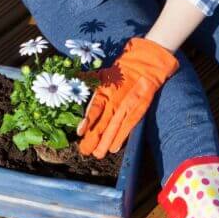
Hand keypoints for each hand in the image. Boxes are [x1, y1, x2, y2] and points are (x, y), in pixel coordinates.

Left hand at [78, 37, 178, 157]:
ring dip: (106, 142)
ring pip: (114, 127)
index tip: (79, 132)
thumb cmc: (121, 69)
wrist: (146, 62)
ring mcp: (127, 105)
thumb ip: (88, 80)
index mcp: (104, 90)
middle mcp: (114, 99)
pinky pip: (129, 125)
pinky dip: (122, 136)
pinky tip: (115, 148)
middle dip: (93, 138)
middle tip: (84, 151)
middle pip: (102, 122)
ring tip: (98, 154)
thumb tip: (73, 83)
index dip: (86, 120)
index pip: (94, 107)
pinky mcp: (139, 109)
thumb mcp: (102, 73)